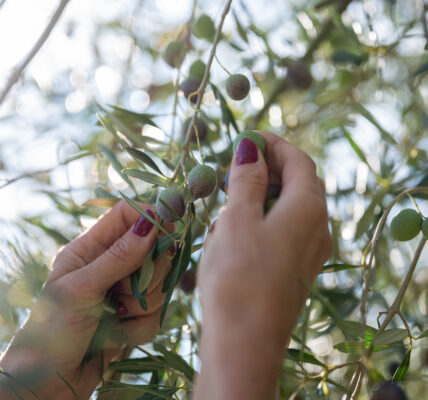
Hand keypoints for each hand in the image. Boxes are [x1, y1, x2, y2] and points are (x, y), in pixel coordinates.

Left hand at [0, 201, 173, 399]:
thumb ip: (118, 256)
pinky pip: (158, 314)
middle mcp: (111, 265)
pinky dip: (139, 328)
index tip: (170, 228)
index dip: (151, 216)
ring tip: (113, 317)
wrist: (49, 384)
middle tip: (123, 290)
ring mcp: (126, 291)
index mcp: (91, 248)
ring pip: (160, 284)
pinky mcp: (136, 316)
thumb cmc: (52, 331)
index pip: (127, 214)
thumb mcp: (80, 289)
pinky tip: (116, 336)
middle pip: (154, 249)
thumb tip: (151, 224)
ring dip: (141, 305)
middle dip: (147, 274)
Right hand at [195, 131, 331, 399]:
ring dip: (261, 197)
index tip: (247, 137)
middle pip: (298, 183)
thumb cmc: (238, 276)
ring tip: (228, 202)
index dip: (274, 144)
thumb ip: (247, 179)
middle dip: (267, 169)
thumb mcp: (238, 219)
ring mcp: (310, 251)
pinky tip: (234, 232)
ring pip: (288, 208)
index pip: (299, 160)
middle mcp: (318, 227)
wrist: (244, 345)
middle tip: (233, 168)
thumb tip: (251, 147)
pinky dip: (262, 221)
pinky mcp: (296, 270)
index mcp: (309, 208)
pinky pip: (283, 232)